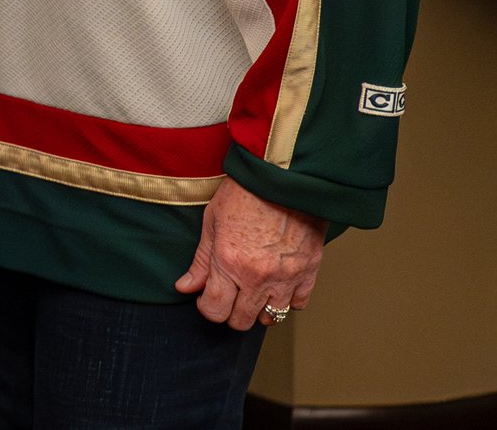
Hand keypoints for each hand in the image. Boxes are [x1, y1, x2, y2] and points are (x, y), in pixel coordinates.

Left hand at [174, 176, 325, 329]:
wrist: (283, 176)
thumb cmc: (244, 193)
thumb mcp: (212, 222)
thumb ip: (200, 261)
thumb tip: (186, 287)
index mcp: (229, 263)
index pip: (215, 310)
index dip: (207, 307)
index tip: (207, 297)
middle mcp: (259, 276)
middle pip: (242, 320)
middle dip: (231, 312)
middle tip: (228, 293)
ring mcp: (287, 277)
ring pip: (271, 317)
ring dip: (259, 309)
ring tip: (253, 289)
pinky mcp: (310, 271)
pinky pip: (298, 303)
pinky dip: (287, 299)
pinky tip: (277, 284)